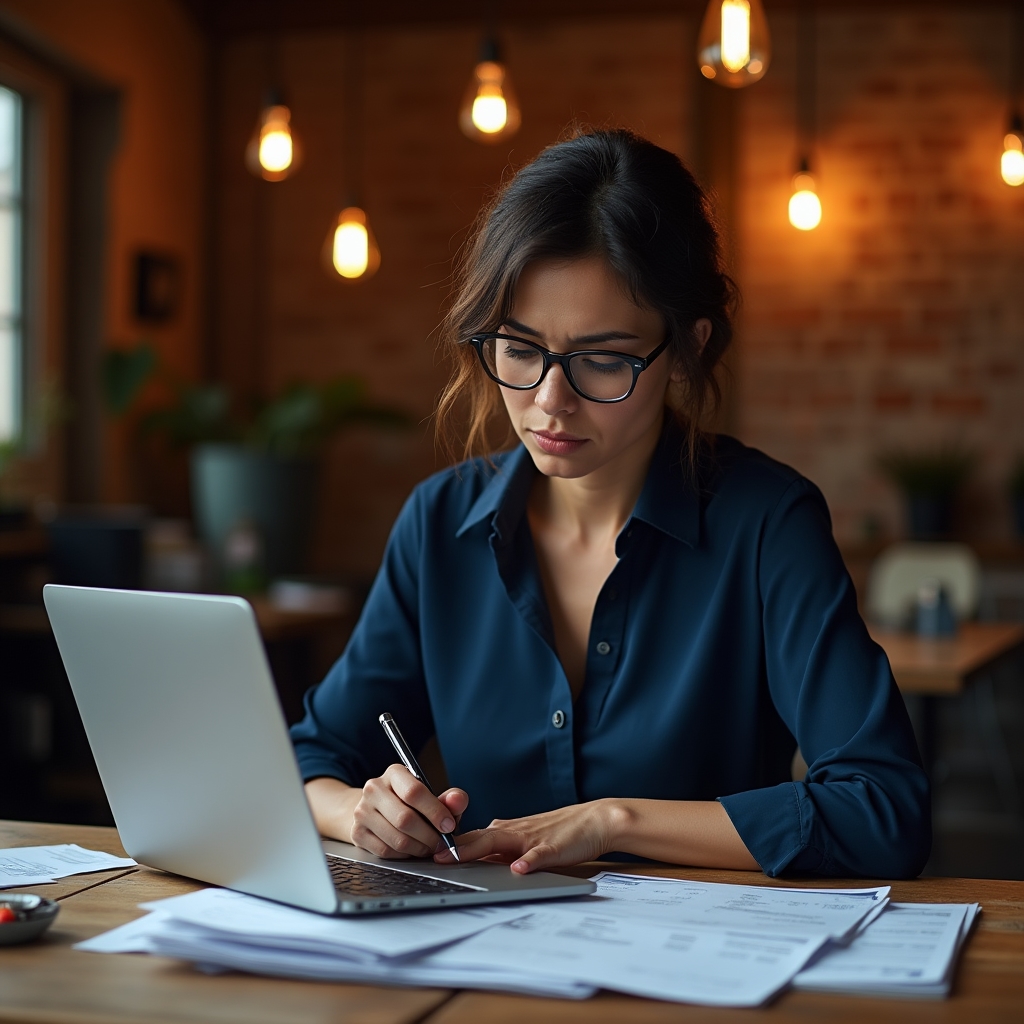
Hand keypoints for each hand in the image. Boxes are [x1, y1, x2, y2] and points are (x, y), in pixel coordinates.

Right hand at [350, 765, 468, 859]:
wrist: (375, 810)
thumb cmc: (410, 804)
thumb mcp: (432, 797)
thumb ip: (449, 799)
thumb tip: (458, 800)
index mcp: (394, 773)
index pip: (414, 792)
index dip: (435, 811)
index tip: (449, 825)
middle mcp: (374, 789)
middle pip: (405, 819)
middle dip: (429, 836)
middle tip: (441, 843)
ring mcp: (362, 811)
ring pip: (396, 839)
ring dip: (419, 848)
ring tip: (428, 847)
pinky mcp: (357, 833)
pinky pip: (386, 851)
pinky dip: (404, 855)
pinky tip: (412, 850)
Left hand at [435, 800, 625, 873]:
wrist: (594, 820)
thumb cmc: (560, 832)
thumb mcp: (525, 839)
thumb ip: (502, 849)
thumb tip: (474, 860)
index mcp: (507, 831)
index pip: (473, 837)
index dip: (449, 845)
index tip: (424, 852)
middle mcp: (515, 831)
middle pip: (479, 837)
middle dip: (453, 846)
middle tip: (430, 855)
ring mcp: (533, 838)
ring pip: (501, 841)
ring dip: (477, 849)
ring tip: (457, 857)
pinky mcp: (554, 847)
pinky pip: (538, 855)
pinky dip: (527, 861)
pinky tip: (518, 869)